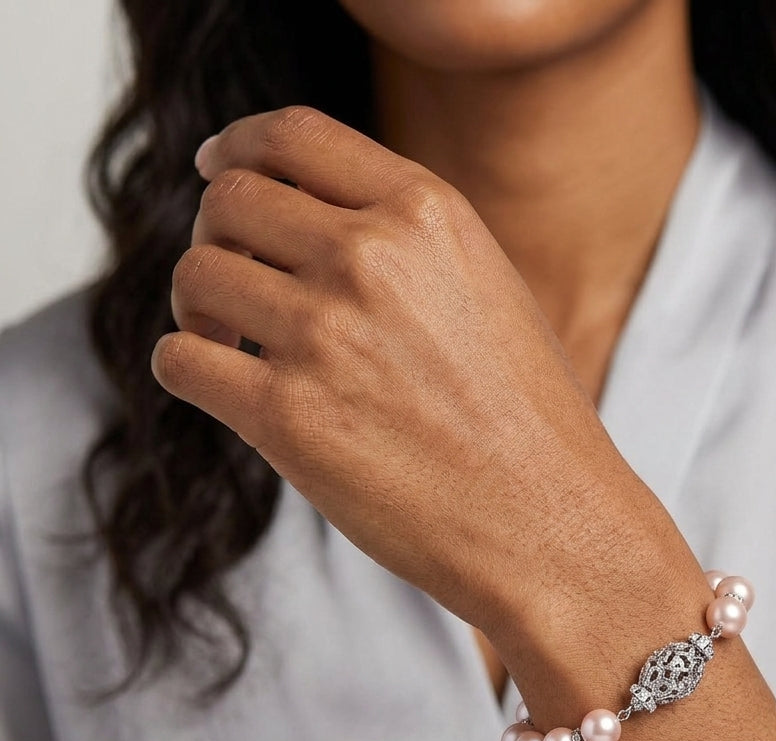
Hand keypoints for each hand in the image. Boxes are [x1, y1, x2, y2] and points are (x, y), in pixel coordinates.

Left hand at [153, 106, 669, 645]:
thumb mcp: (489, 290)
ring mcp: (323, 335)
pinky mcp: (286, 417)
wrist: (550, 524)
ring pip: (195, 276)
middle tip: (233, 280)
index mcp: (427, 213)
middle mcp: (370, 257)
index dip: (238, 146)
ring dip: (198, 305)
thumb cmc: (530, 422)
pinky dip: (188, 364)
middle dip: (217, 234)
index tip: (218, 170)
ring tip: (228, 341)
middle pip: (230, 201)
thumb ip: (407, 242)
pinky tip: (224, 386)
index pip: (293, 136)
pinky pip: (180, 359)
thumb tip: (312, 228)